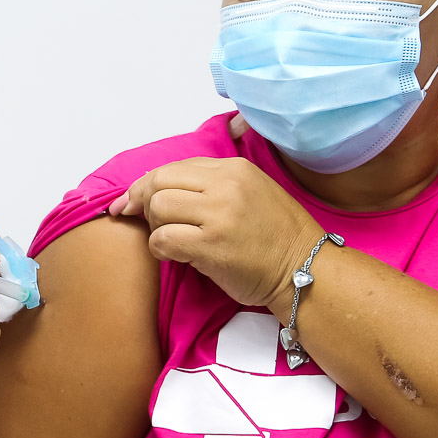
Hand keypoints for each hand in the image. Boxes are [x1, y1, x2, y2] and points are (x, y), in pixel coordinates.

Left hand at [107, 156, 321, 311]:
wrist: (306, 270)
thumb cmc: (277, 238)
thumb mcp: (252, 192)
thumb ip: (212, 185)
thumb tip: (162, 189)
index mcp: (234, 169)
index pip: (176, 167)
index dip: (147, 184)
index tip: (131, 200)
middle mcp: (226, 185)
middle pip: (160, 182)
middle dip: (142, 202)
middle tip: (143, 220)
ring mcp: (219, 215)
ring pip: (158, 207)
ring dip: (155, 227)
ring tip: (171, 240)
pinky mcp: (211, 246)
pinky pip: (163, 239)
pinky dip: (160, 248)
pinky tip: (175, 255)